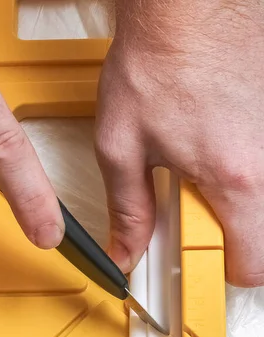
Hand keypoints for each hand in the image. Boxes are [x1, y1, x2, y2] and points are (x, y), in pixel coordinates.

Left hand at [95, 0, 263, 285]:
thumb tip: (124, 253)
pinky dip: (245, 169)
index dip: (227, 272)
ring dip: (239, 198)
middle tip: (196, 209)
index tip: (205, 261)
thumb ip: (128, 211)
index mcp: (235, 181)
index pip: (254, 263)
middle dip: (231, 232)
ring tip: (203, 167)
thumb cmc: (157, 60)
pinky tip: (217, 144)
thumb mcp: (122, 147)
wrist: (188, 4)